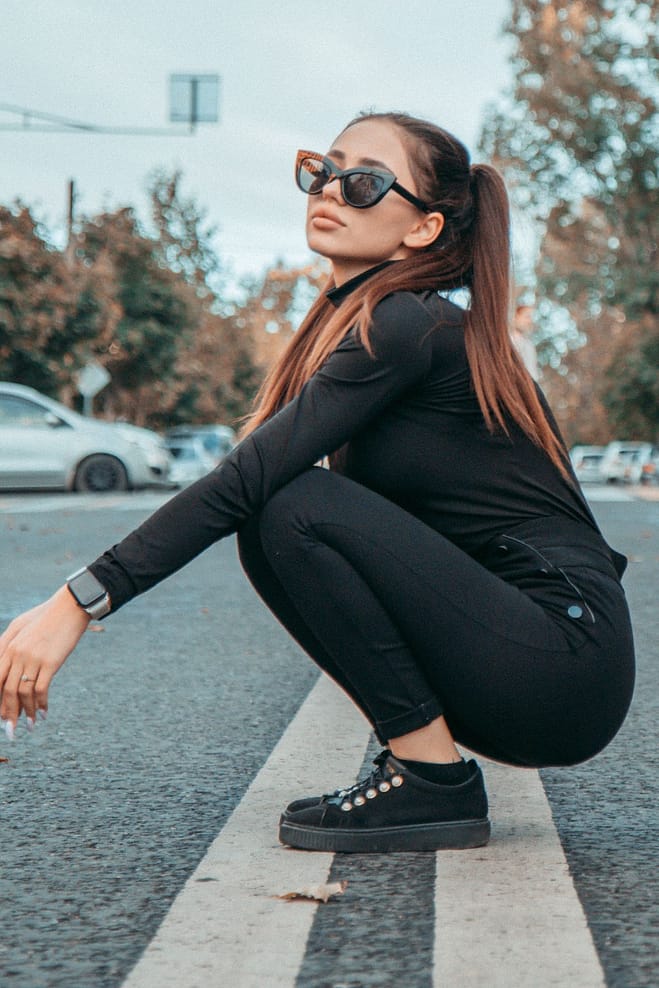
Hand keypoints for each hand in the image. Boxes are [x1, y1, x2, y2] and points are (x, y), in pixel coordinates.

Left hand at [0, 585, 91, 738]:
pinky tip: (44, 713)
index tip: (1, 717)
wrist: (69, 606)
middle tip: (11, 732)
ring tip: (31, 726)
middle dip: (8, 715)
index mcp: (8, 646)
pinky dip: (41, 704)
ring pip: (23, 693)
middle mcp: (16, 653)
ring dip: (26, 713)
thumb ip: (8, 645)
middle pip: (7, 691)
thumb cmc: (46, 616)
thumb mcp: (20, 626)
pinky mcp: (50, 662)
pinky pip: (41, 689)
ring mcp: (32, 658)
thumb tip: (5, 668)